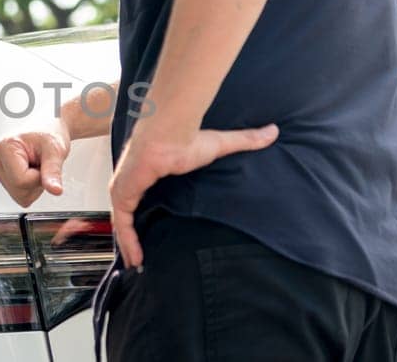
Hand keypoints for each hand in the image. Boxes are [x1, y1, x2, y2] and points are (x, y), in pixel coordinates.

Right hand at [0, 125, 71, 206]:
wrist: (47, 128)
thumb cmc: (49, 134)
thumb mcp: (55, 149)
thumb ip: (53, 171)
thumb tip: (55, 190)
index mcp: (5, 149)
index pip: (22, 182)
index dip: (39, 177)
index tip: (42, 161)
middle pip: (19, 192)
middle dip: (36, 182)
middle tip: (40, 163)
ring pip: (20, 196)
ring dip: (34, 185)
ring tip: (36, 165)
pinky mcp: (4, 178)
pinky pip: (21, 196)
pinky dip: (31, 187)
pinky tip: (31, 171)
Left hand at [110, 124, 278, 267]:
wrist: (170, 132)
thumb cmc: (189, 137)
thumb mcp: (221, 144)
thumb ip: (245, 140)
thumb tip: (274, 131)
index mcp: (149, 170)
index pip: (142, 196)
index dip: (145, 215)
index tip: (149, 233)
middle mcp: (132, 180)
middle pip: (128, 213)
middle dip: (131, 235)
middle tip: (140, 257)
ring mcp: (125, 187)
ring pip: (123, 222)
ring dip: (129, 243)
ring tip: (138, 264)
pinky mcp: (123, 194)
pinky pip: (123, 224)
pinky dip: (128, 241)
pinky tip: (136, 258)